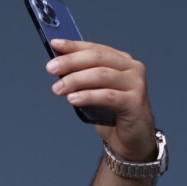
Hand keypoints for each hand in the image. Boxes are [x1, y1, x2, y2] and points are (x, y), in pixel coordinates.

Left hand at [46, 38, 156, 161]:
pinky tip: (72, 99)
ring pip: (101, 75)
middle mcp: (132, 68)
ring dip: (76, 80)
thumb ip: (84, 80)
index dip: (74, 45)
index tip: (54, 44)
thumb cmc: (112, 116)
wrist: (132, 141)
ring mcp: (135, 84)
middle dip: (71, 61)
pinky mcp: (135, 102)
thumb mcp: (95, 94)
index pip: (95, 49)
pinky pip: (107, 96)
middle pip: (97, 59)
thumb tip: (59, 70)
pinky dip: (88, 96)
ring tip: (57, 88)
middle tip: (51, 68)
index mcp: (122, 61)